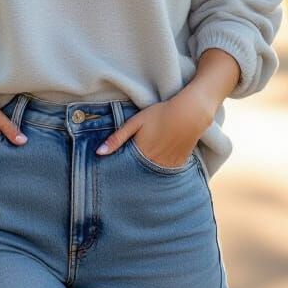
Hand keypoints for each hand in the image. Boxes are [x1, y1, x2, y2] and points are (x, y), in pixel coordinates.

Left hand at [95, 96, 209, 168]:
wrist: (189, 114)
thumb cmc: (160, 114)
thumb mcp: (135, 122)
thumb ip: (117, 138)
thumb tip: (98, 153)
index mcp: (140, 153)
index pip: (126, 168)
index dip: (121, 169)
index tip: (114, 173)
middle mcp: (153, 163)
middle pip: (139, 173)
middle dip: (133, 173)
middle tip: (129, 172)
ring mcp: (167, 165)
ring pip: (153, 174)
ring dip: (147, 172)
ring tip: (145, 166)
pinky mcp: (178, 163)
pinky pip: (166, 172)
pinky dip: (161, 168)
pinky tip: (159, 161)